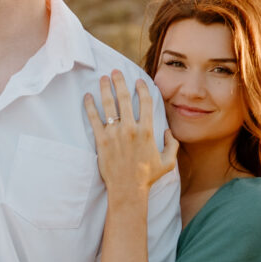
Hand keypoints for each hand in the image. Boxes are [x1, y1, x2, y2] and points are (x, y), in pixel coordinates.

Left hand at [84, 72, 175, 203]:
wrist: (128, 189)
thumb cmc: (148, 177)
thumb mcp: (168, 162)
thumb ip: (172, 145)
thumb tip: (169, 132)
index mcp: (147, 131)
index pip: (145, 103)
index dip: (142, 88)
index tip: (138, 80)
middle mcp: (130, 129)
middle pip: (124, 98)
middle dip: (120, 81)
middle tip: (116, 71)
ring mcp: (114, 134)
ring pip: (108, 105)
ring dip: (105, 89)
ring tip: (102, 78)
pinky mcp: (101, 141)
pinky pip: (94, 119)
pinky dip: (90, 106)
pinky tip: (88, 97)